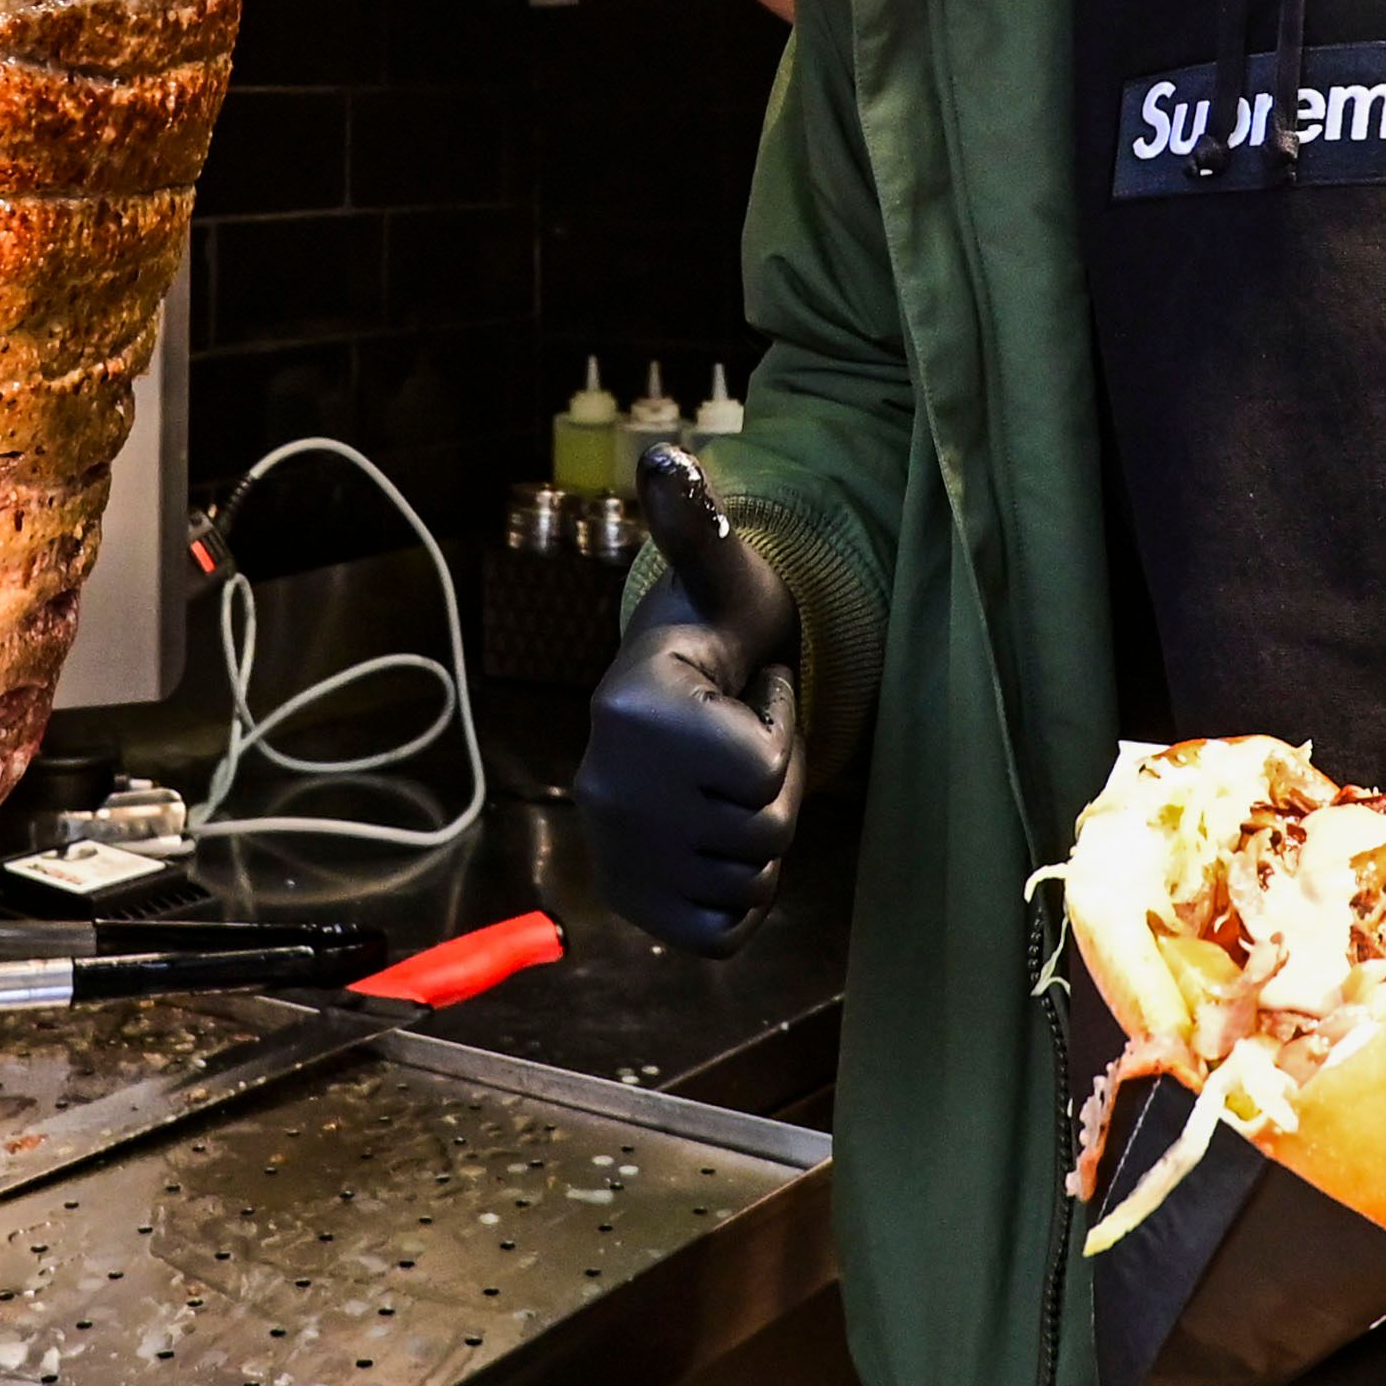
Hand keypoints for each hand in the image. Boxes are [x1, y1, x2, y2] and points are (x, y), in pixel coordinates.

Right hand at [571, 445, 801, 950]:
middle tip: (743, 741)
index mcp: (632, 712)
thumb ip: (697, 523)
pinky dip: (740, 897)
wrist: (675, 695)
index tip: (749, 688)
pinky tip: (721, 840)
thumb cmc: (717, 629)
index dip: (778, 725)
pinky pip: (725, 931)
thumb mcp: (723, 574)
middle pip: (761, 830)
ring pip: (749, 881)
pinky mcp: (633, 905)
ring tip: (731, 784)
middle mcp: (608, 788)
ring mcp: (614, 854)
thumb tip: (666, 454)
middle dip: (774, 786)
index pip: (762, 768)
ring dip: (760, 838)